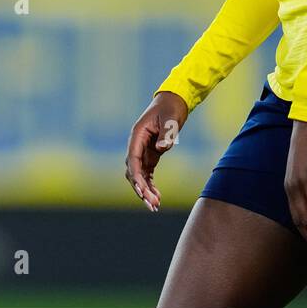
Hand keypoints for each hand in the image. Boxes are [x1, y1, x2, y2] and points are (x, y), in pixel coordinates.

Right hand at [125, 91, 187, 210]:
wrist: (173, 101)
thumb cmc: (171, 108)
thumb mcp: (171, 118)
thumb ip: (166, 133)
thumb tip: (160, 149)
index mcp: (137, 135)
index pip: (133, 159)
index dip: (136, 177)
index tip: (143, 190)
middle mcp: (136, 145)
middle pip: (133, 172)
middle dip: (141, 189)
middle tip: (152, 204)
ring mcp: (142, 151)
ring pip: (139, 176)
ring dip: (145, 191)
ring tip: (155, 206)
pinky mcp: (150, 155)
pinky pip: (147, 174)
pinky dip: (150, 186)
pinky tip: (157, 198)